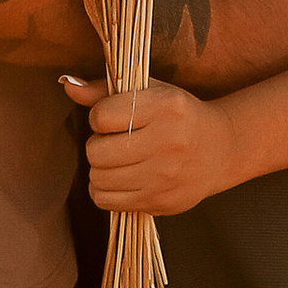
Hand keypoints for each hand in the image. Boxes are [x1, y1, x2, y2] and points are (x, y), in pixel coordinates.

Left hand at [62, 73, 239, 215]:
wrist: (219, 150)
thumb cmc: (177, 115)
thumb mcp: (149, 92)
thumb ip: (104, 90)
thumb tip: (68, 85)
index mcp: (165, 106)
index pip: (101, 116)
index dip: (99, 117)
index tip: (113, 117)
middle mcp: (167, 142)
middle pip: (96, 152)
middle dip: (98, 145)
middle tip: (115, 141)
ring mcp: (164, 177)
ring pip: (98, 179)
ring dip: (100, 169)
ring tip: (118, 160)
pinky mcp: (160, 202)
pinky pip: (107, 202)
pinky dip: (105, 190)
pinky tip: (121, 178)